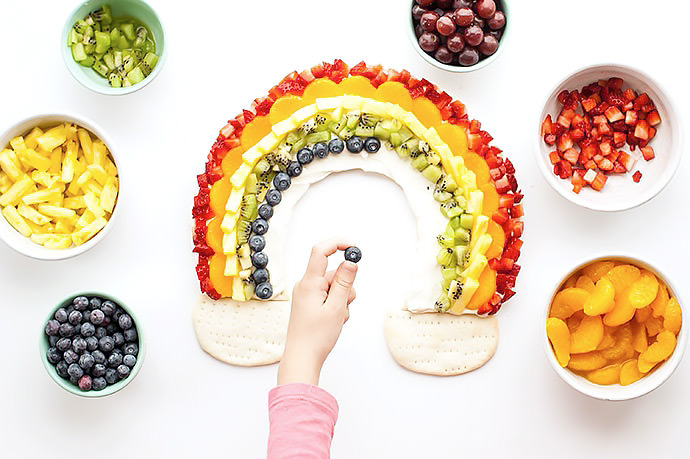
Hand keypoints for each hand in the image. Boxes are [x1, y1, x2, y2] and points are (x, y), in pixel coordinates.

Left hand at [278, 238, 357, 385]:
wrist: (302, 358)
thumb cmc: (316, 337)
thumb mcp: (336, 308)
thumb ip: (345, 283)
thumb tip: (350, 261)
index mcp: (309, 283)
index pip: (320, 251)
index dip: (337, 244)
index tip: (353, 247)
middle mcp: (306, 286)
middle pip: (333, 273)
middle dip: (345, 287)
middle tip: (343, 306)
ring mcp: (307, 295)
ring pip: (334, 287)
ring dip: (342, 300)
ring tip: (337, 317)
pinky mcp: (310, 304)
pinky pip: (328, 297)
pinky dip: (336, 306)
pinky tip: (333, 321)